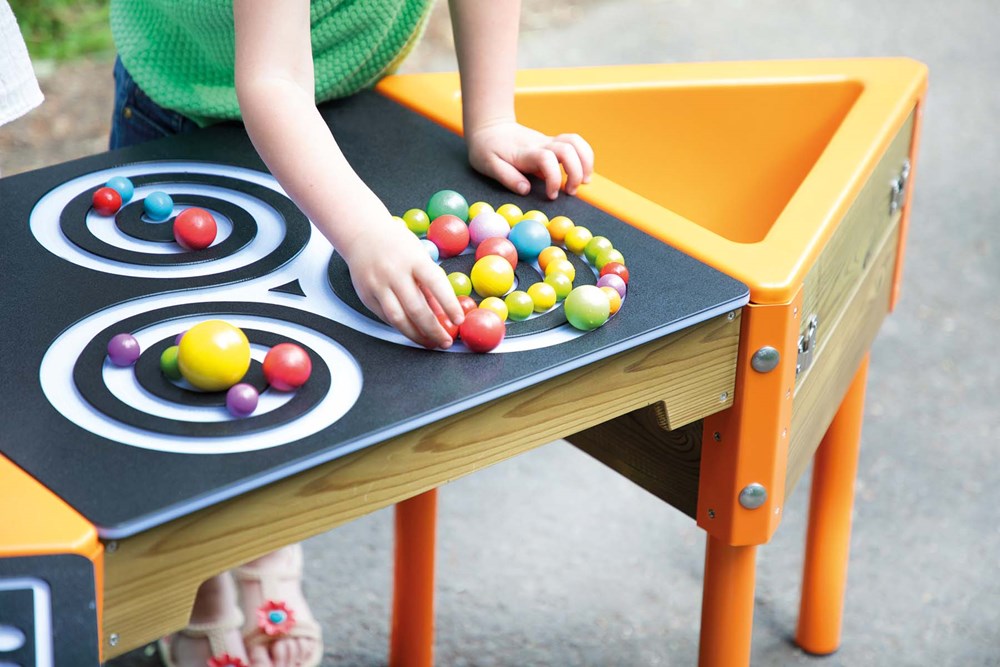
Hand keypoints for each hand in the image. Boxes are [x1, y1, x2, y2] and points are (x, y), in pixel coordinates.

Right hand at [337, 199, 464, 348]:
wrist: (362, 234)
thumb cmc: (397, 246)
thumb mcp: (420, 257)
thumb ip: (431, 284)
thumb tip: (445, 312)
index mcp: (414, 259)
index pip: (436, 284)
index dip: (449, 305)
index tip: (459, 321)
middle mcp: (394, 272)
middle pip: (416, 309)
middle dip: (433, 330)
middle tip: (445, 341)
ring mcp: (377, 285)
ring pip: (398, 319)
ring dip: (416, 335)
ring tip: (430, 343)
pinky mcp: (366, 295)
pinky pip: (385, 318)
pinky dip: (401, 327)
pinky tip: (411, 331)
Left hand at [466, 120, 594, 199]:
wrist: (490, 127)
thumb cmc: (487, 149)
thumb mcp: (488, 165)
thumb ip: (507, 177)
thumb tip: (526, 190)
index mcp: (525, 152)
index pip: (547, 159)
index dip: (554, 178)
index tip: (551, 195)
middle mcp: (540, 144)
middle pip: (567, 149)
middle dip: (575, 172)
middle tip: (570, 192)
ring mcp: (548, 141)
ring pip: (575, 142)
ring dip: (586, 162)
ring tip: (584, 181)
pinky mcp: (552, 142)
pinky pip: (575, 143)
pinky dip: (585, 155)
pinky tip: (583, 171)